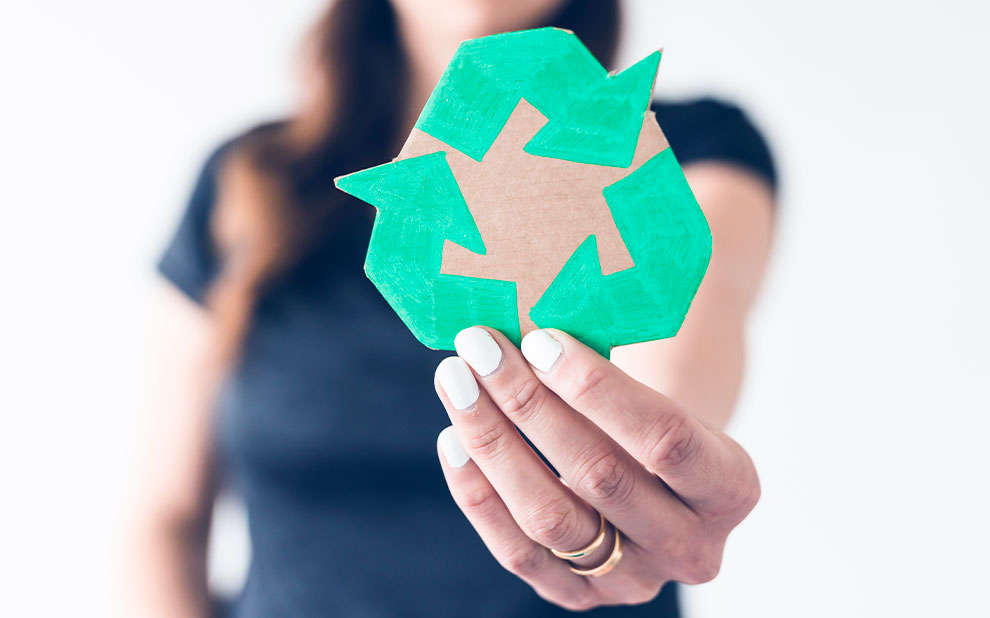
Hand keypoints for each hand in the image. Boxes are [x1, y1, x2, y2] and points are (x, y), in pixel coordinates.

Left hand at [433, 327, 759, 610]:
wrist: (654, 484)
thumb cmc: (652, 417)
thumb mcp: (662, 391)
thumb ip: (612, 369)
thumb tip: (529, 321)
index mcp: (731, 486)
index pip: (665, 438)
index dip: (598, 389)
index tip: (540, 339)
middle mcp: (690, 546)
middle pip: (601, 476)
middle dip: (529, 404)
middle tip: (480, 347)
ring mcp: (632, 580)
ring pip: (549, 519)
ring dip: (493, 443)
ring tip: (456, 382)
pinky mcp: (576, 594)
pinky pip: (515, 550)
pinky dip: (478, 492)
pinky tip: (453, 437)